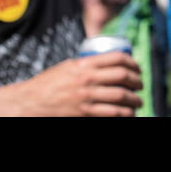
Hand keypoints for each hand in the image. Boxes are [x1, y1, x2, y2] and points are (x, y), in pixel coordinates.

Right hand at [16, 52, 142, 116]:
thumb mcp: (68, 66)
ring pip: (121, 96)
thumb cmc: (47, 84)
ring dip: (135, 99)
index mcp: (84, 64)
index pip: (118, 57)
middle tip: (141, 85)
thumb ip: (86, 65)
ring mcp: (86, 97)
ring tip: (138, 101)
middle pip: (123, 76)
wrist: (29, 102)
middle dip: (137, 81)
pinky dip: (124, 113)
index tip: (137, 68)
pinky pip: (112, 113)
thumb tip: (107, 64)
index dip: (133, 62)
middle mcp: (88, 79)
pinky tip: (129, 113)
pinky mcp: (84, 113)